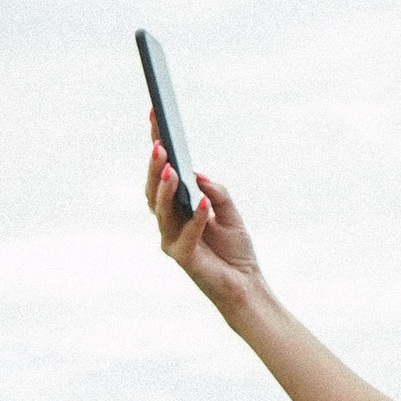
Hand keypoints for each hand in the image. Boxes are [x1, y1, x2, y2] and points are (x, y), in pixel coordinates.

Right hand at [147, 128, 263, 320]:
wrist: (246, 286)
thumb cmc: (235, 250)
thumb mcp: (230, 211)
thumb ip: (215, 191)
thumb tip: (196, 173)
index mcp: (177, 208)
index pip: (162, 172)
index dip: (157, 144)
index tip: (155, 115)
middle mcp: (168, 223)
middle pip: (154, 190)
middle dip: (155, 166)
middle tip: (159, 143)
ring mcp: (171, 241)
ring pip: (161, 211)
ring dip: (165, 188)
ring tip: (171, 167)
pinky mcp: (183, 259)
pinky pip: (186, 235)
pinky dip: (195, 218)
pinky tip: (202, 202)